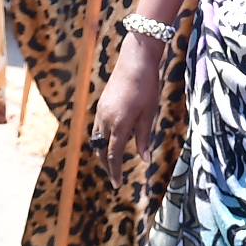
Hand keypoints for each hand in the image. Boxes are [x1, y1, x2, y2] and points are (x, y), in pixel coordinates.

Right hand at [93, 39, 165, 185]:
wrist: (135, 60)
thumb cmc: (147, 86)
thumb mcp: (149, 114)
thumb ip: (144, 138)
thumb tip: (145, 159)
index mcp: (119, 125)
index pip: (113, 155)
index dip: (115, 171)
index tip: (117, 184)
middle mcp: (105, 120)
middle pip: (101, 149)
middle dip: (107, 165)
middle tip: (115, 176)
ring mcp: (101, 111)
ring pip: (96, 139)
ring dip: (102, 152)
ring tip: (112, 161)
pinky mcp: (101, 104)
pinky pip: (97, 127)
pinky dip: (101, 138)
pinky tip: (110, 140)